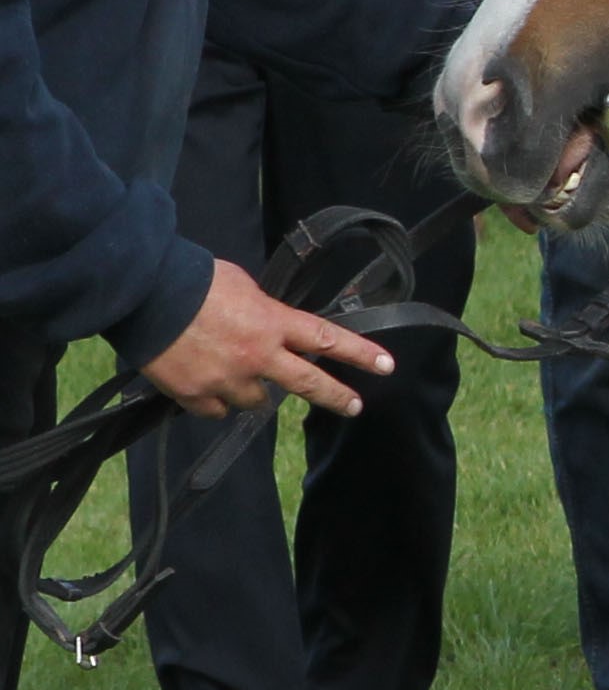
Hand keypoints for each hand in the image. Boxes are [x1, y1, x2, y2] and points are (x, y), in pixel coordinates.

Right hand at [140, 257, 391, 418]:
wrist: (141, 293)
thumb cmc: (192, 280)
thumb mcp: (242, 286)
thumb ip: (265, 311)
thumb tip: (272, 326)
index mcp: (272, 322)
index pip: (327, 339)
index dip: (360, 354)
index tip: (386, 366)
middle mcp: (257, 356)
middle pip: (307, 384)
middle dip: (336, 396)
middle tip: (354, 405)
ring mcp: (227, 380)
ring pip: (256, 400)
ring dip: (251, 389)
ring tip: (231, 368)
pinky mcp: (195, 395)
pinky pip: (217, 409)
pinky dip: (215, 400)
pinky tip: (204, 381)